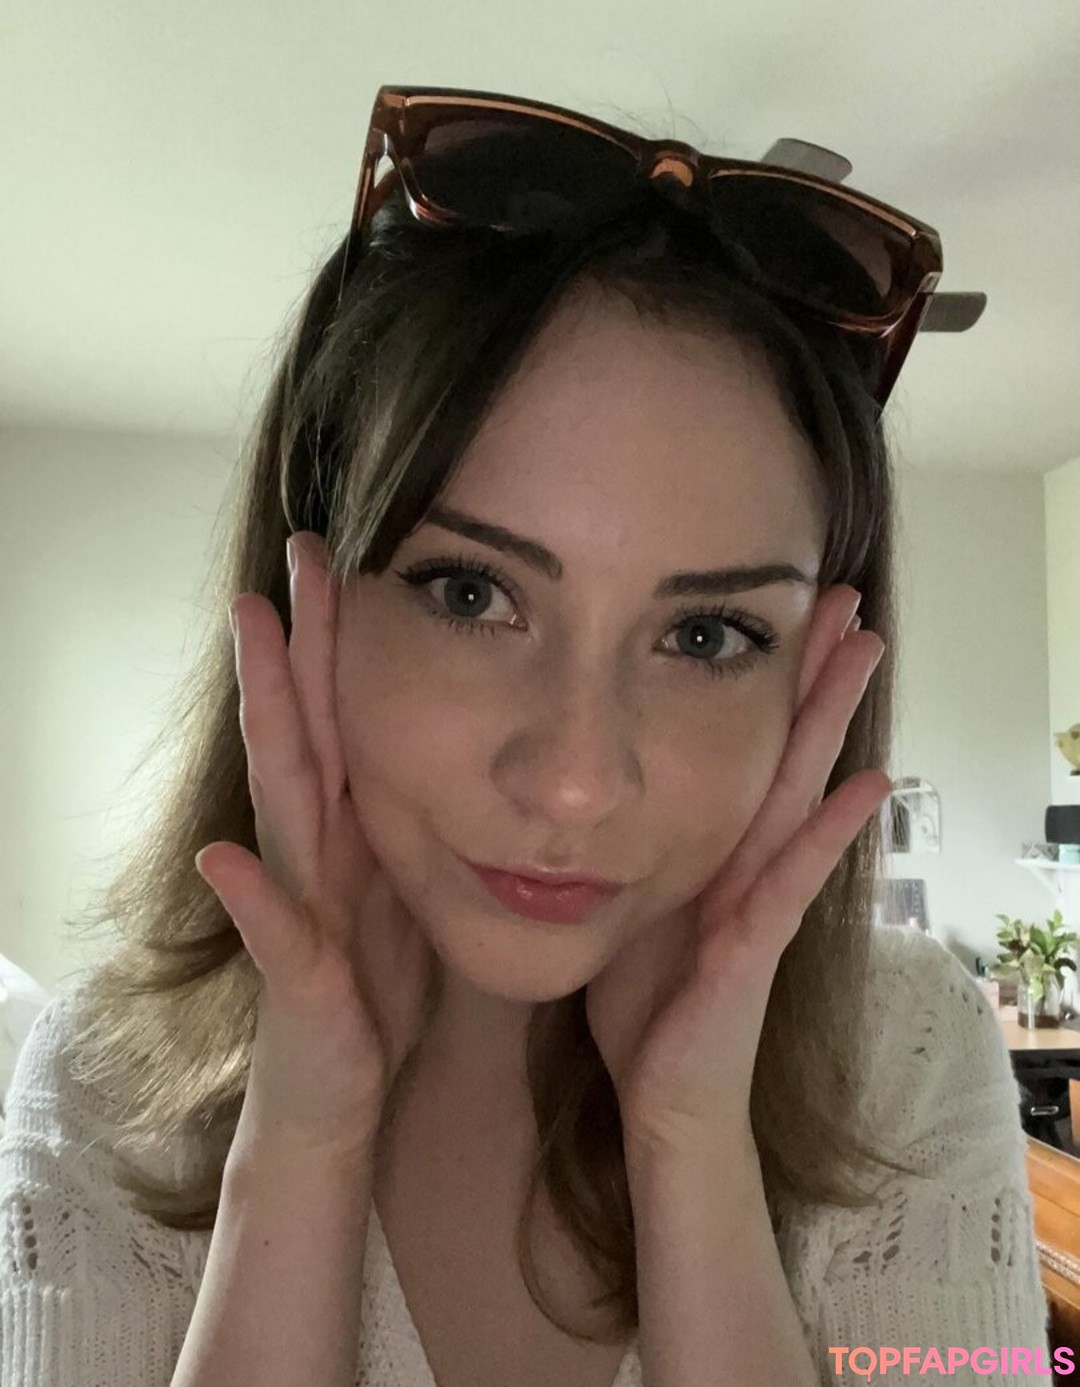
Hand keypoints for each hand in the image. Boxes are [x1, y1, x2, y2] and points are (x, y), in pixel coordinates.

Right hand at [195, 531, 438, 1163]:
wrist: (348, 1098)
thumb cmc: (383, 991)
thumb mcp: (416, 894)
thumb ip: (427, 827)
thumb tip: (479, 759)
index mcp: (360, 833)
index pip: (350, 722)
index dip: (347, 645)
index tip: (354, 559)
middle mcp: (321, 855)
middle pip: (308, 734)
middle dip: (300, 645)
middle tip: (296, 556)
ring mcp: (302, 910)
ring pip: (282, 800)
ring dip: (268, 720)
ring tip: (253, 638)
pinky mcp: (301, 983)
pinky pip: (274, 937)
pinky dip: (250, 898)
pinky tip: (219, 853)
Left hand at [585, 585, 891, 1152]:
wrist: (660, 1103)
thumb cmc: (643, 1009)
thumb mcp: (622, 906)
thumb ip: (616, 850)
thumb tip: (572, 792)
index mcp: (707, 851)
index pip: (741, 751)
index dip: (764, 686)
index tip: (781, 614)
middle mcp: (742, 864)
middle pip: (782, 753)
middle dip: (812, 679)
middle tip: (846, 601)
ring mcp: (757, 902)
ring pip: (798, 795)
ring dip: (831, 724)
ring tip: (866, 654)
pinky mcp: (752, 949)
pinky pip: (791, 883)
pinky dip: (830, 836)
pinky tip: (868, 786)